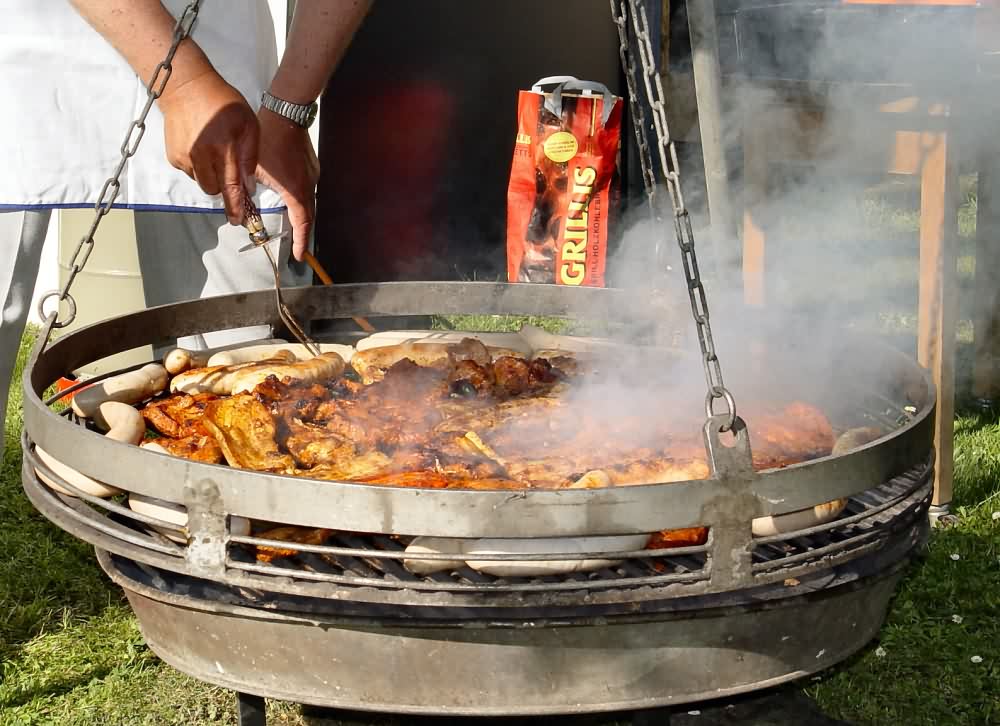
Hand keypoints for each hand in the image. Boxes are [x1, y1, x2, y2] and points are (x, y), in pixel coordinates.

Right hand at [158, 71, 258, 224]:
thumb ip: (250, 158)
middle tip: (230, 177)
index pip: (231, 188)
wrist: (186, 87)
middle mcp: (201, 157)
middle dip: (224, 190)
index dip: (236, 207)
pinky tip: (201, 148)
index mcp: (224, 149)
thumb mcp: (249, 125)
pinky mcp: (173, 156)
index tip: (239, 220)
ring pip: (202, 183)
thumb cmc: (224, 104)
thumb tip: (249, 187)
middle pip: (214, 191)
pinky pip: (190, 172)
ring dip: (211, 177)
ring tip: (215, 154)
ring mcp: (184, 158)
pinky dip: (198, 167)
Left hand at [254, 107, 319, 260]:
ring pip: (308, 201)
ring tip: (293, 225)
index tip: (297, 256)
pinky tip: (290, 198)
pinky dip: (300, 200)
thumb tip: (241, 208)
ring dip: (301, 214)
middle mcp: (309, 186)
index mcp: (295, 190)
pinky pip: (307, 189)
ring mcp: (313, 175)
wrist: (286, 112)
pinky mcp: (312, 166)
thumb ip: (247, 191)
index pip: (302, 224)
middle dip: (301, 231)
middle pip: (308, 215)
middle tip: (296, 245)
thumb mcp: (252, 168)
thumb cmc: (268, 139)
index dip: (300, 242)